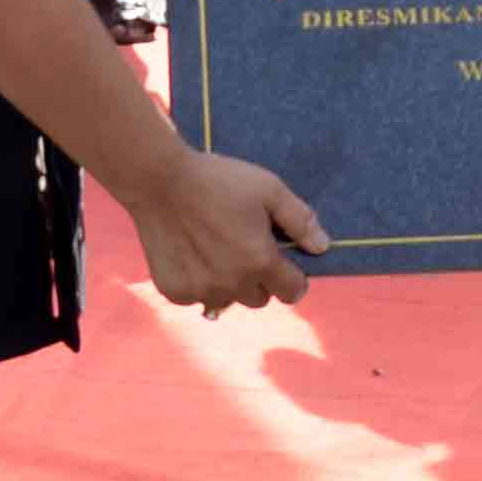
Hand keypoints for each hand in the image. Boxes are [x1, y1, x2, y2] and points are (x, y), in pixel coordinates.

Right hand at [132, 146, 321, 314]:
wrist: (159, 181)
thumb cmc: (218, 180)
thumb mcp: (268, 189)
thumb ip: (299, 220)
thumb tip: (322, 247)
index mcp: (260, 262)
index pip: (292, 291)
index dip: (293, 277)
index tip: (284, 263)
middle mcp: (232, 284)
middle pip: (260, 298)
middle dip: (259, 279)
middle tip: (244, 248)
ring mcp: (200, 291)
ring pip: (227, 300)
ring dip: (228, 283)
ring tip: (215, 250)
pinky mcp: (173, 291)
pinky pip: (196, 297)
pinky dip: (198, 282)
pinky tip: (190, 253)